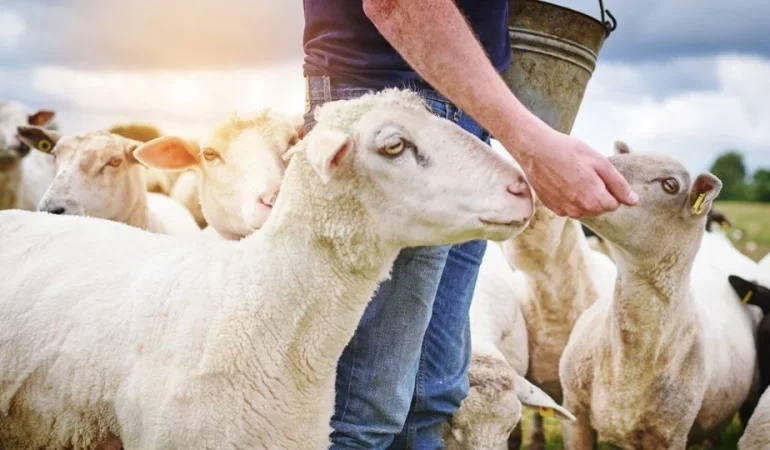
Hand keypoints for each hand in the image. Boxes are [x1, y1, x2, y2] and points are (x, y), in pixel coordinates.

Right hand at [511, 129, 638, 217]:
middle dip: (598, 193)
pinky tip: (563, 181)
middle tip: (585, 172)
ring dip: (584, 196)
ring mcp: (565, 211)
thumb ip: (619, 185)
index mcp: (595, 200)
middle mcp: (580, 210)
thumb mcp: (600, 163)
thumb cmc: (569, 151)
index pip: (615, 204)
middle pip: (600, 208)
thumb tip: (634, 201)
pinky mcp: (553, 208)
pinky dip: (570, 197)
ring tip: (573, 176)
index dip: (610, 188)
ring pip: (585, 209)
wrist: (535, 150)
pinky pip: (570, 207)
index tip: (598, 173)